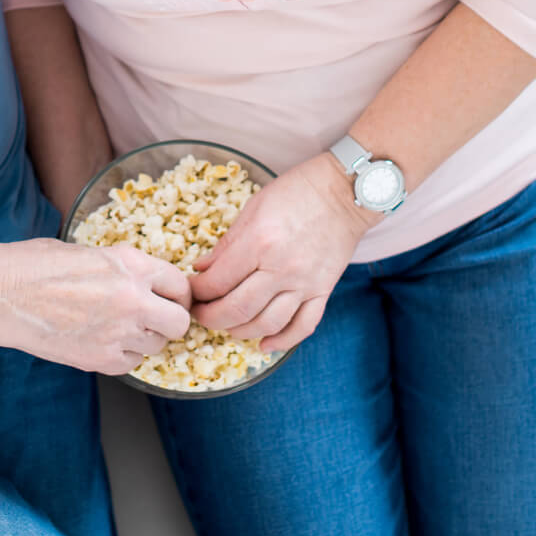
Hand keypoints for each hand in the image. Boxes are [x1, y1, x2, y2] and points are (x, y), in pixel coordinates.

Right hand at [0, 238, 192, 374]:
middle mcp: (132, 298)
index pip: (180, 285)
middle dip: (170, 322)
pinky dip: (121, 355)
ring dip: (143, 339)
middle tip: (155, 320)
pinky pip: (130, 363)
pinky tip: (100, 341)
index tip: (170, 300)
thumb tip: (144, 282)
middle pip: (179, 323)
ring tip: (116, 328)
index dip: (177, 294)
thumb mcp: (89, 252)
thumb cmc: (35, 264)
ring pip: (156, 346)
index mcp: (131, 264)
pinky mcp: (100, 359)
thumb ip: (123, 269)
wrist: (0, 292)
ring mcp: (118, 332)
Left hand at [188, 153, 372, 353]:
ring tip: (227, 327)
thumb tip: (202, 269)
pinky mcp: (323, 291)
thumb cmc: (296, 192)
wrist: (344, 192)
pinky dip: (282, 341)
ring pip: (267, 324)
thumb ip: (227, 243)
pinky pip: (303, 326)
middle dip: (211, 318)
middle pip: (238, 310)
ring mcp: (304, 283)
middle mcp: (281, 268)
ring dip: (240, 332)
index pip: (218, 282)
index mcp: (258, 243)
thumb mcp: (253, 208)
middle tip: (200, 314)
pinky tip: (264, 344)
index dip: (198, 292)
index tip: (191, 291)